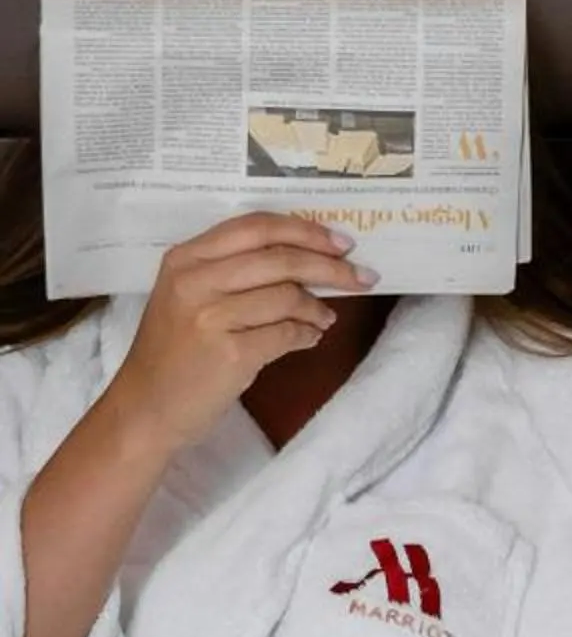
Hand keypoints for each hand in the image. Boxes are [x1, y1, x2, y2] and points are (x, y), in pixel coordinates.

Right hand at [100, 213, 378, 460]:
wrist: (145, 409)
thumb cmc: (173, 352)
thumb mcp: (188, 297)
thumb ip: (235, 272)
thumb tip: (309, 258)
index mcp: (185, 258)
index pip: (255, 226)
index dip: (305, 230)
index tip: (341, 241)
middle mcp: (194, 281)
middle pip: (280, 258)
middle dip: (330, 266)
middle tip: (361, 276)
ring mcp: (209, 317)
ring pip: (288, 296)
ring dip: (318, 306)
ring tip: (326, 317)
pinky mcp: (229, 353)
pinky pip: (286, 334)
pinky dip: (306, 334)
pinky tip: (310, 337)